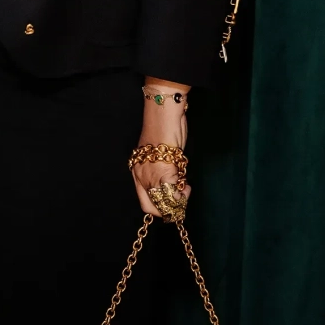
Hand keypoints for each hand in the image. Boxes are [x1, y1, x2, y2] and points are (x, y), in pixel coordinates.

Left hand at [131, 80, 190, 216]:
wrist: (163, 115)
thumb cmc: (163, 130)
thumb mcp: (156, 156)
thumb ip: (159, 172)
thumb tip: (171, 187)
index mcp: (137, 171)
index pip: (144, 203)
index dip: (159, 209)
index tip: (171, 205)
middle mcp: (141, 175)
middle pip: (153, 207)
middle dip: (169, 210)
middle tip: (181, 202)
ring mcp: (151, 175)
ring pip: (165, 202)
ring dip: (178, 201)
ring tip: (185, 189)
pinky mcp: (164, 171)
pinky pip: (174, 193)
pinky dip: (183, 193)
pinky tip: (187, 185)